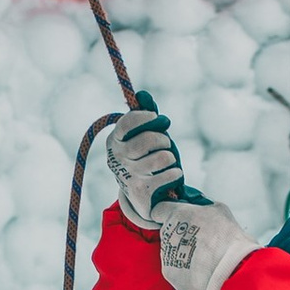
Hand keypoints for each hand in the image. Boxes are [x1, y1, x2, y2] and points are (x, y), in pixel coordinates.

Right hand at [105, 102, 183, 232]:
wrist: (142, 195)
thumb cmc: (144, 157)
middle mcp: (117, 158)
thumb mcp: (143, 135)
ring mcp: (128, 175)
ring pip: (163, 157)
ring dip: (170, 157)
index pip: (128, 122)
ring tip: (165, 162)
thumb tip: (142, 95)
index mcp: (114, 140)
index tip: (156, 117)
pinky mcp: (142, 191)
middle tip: (164, 144)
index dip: (146, 117)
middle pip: (149, 140)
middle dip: (163, 139)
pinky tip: (170, 175)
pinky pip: (171, 174)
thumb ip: (144, 116)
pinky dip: (176, 173)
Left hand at [160, 198, 257, 289]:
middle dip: (181, 234)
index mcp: (175, 215)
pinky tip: (200, 268)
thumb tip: (199, 207)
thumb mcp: (217, 209)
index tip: (180, 217)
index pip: (159, 210)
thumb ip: (201, 206)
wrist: (229, 269)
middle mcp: (166, 234)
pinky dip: (185, 268)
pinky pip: (175, 268)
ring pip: (171, 250)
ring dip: (183, 252)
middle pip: (168, 231)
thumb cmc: (225, 238)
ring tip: (203, 256)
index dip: (170, 212)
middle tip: (201, 239)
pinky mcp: (169, 273)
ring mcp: (166, 255)